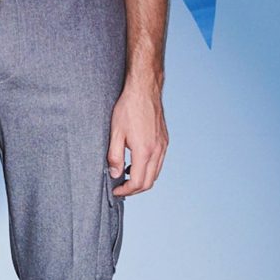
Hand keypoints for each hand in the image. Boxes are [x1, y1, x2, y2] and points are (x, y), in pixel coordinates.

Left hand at [107, 75, 168, 195]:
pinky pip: (159, 163)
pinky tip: (136, 164)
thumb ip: (114, 157)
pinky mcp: (165, 141)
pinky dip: (148, 170)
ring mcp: (163, 146)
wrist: (144, 89)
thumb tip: (115, 174)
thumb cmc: (128, 108)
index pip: (137, 182)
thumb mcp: (115, 133)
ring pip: (156, 174)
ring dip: (142, 180)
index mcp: (144, 151)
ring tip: (126, 177)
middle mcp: (157, 151)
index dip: (125, 191)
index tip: (116, 190)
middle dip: (134, 190)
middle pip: (149, 182)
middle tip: (121, 188)